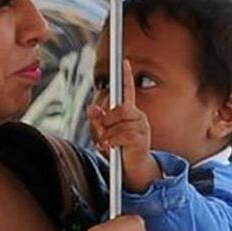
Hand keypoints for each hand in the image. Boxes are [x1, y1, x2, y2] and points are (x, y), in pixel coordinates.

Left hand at [88, 60, 160, 192]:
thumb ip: (97, 120)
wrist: (133, 168)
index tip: (124, 62)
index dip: (126, 76)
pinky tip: (110, 147)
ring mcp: (141, 127)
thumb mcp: (104, 133)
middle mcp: (138, 116)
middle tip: (103, 133)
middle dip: (106, 121)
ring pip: (118, 123)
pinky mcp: (141, 140)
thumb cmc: (119, 148)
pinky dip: (111, 142)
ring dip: (107, 135)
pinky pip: (121, 135)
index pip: (127, 90)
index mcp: (129, 111)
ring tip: (106, 144)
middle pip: (118, 108)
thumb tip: (90, 108)